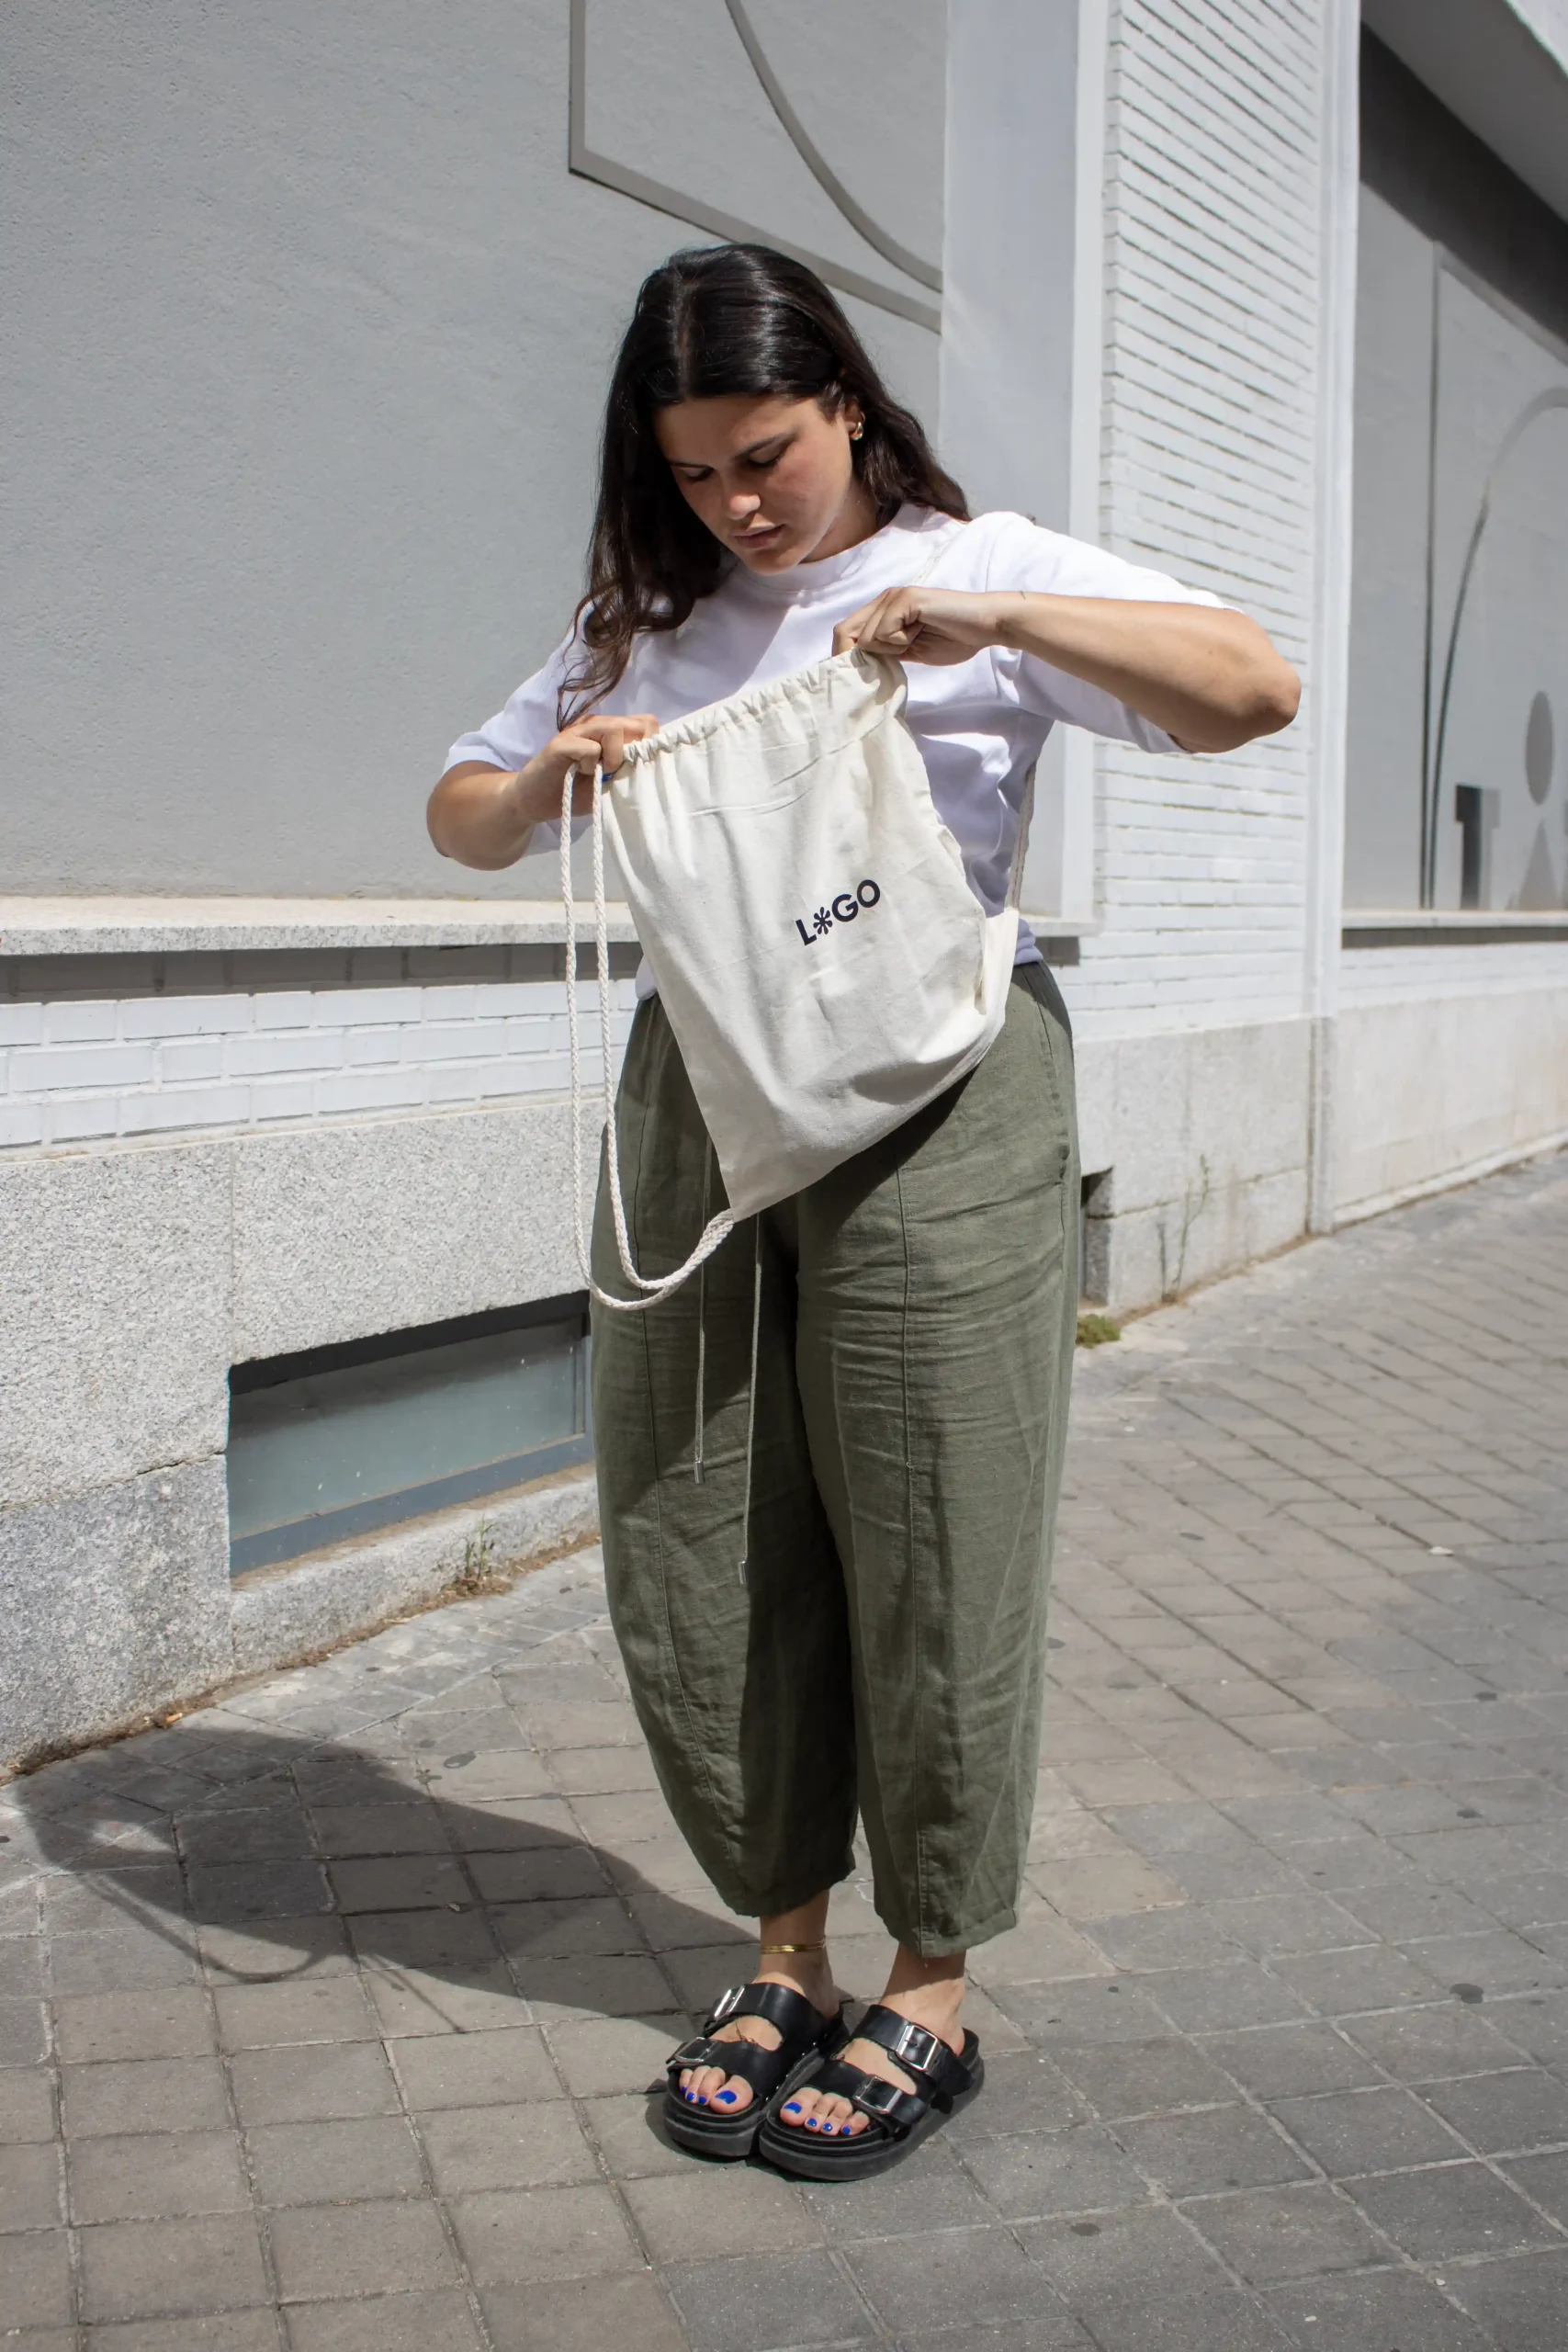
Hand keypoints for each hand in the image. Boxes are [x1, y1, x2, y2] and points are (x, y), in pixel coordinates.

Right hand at [520, 711, 660, 820]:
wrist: (534, 801)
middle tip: (618, 771)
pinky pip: (591, 748)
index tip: (639, 768)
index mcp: (612, 733)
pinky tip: (580, 773)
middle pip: (637, 723)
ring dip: (614, 756)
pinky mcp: (561, 743)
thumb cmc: (575, 793)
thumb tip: (652, 764)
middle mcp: (597, 725)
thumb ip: (628, 770)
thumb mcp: (610, 783)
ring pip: (614, 728)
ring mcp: (578, 730)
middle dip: (636, 751)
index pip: (647, 724)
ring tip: (600, 772)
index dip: (651, 745)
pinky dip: (591, 764)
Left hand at [833, 587, 1013, 666]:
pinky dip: (900, 641)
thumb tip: (858, 663)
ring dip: (891, 648)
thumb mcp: (910, 650)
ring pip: (867, 636)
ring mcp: (894, 597)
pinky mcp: (906, 599)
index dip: (846, 655)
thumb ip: (885, 652)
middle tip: (900, 654)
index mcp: (883, 610)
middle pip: (846, 633)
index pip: (846, 633)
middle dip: (867, 656)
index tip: (866, 674)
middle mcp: (884, 599)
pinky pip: (884, 632)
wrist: (984, 626)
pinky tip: (920, 633)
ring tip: (916, 639)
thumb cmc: (953, 638)